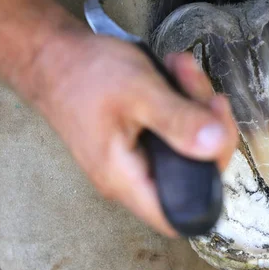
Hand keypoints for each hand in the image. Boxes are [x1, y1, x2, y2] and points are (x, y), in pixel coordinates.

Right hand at [30, 30, 237, 236]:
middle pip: (194, 171)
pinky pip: (175, 129)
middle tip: (203, 91)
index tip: (217, 135)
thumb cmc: (85, 74)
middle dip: (209, 126)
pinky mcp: (141, 138)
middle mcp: (132, 177)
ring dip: (196, 105)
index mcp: (126, 180)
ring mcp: (137, 158)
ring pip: (188, 145)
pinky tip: (176, 74)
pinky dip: (183, 101)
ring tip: (182, 70)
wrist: (51, 55)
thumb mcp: (139, 92)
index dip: (212, 182)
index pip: (183, 213)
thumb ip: (178, 121)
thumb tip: (216, 145)